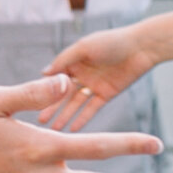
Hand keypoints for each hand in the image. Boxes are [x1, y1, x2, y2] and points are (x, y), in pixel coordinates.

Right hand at [39, 24, 160, 131]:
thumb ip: (64, 60)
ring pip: (76, 104)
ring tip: (54, 130)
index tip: (31, 105)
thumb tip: (43, 73)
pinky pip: (92, 109)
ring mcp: (93, 85)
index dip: (44, 92)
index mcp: (73, 61)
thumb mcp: (83, 48)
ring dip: (65, 116)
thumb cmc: (111, 42)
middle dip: (52, 108)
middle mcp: (81, 74)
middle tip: (40, 123)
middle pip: (63, 95)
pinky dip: (83, 119)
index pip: (54, 80)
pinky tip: (73, 130)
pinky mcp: (106, 94)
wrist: (141, 47)